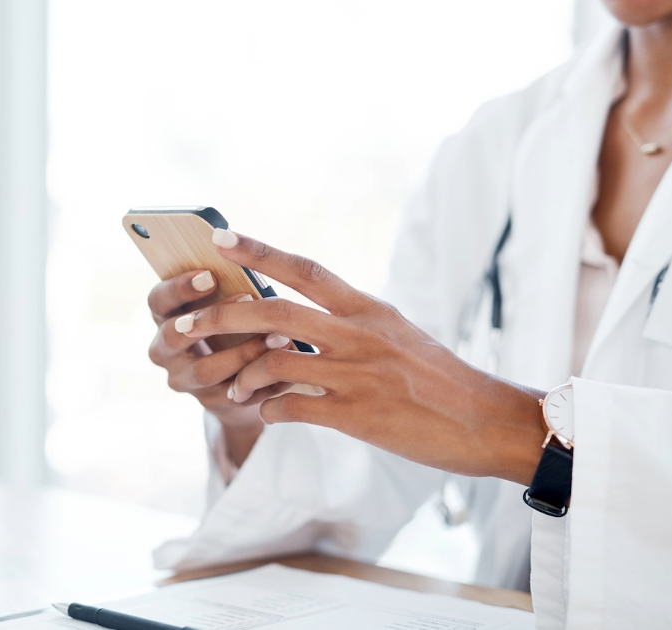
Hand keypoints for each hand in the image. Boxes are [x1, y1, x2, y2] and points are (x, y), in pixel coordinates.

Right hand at [146, 269, 293, 465]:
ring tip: (280, 336)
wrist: (238, 375)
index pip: (158, 301)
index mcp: (165, 317)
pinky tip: (291, 366)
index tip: (211, 274)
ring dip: (244, 352)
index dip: (180, 288)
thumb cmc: (232, 321)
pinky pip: (236, 394)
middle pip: (172, 337)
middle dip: (213, 318)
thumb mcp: (222, 301)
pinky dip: (265, 380)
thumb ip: (226, 284)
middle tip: (249, 298)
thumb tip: (247, 257)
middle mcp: (165, 352)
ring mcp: (186, 381)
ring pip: (205, 371)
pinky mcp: (212, 404)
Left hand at [174, 229, 547, 484]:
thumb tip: (304, 326)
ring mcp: (356, 373)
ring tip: (233, 390)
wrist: (487, 421)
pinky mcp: (356, 415)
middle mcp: (358, 333)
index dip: (259, 252)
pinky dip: (269, 412)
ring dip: (242, 376)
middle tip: (184, 324)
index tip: (220, 238)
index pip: (306, 268)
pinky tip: (268, 416)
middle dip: (221, 317)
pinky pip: (291, 408)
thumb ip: (352, 325)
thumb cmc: (441, 381)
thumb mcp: (398, 336)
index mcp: (368, 308)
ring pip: (274, 361)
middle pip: (274, 312)